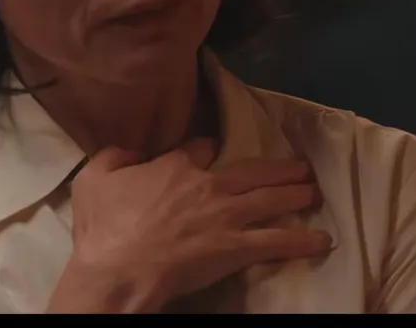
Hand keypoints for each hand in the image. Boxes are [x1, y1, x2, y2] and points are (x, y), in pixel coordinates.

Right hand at [47, 139, 330, 312]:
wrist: (120, 269)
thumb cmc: (105, 228)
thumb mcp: (94, 179)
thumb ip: (114, 157)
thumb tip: (131, 152)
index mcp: (175, 166)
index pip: (202, 147)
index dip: (209, 149)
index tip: (212, 153)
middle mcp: (208, 185)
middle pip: (251, 169)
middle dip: (277, 167)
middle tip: (298, 167)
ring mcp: (225, 216)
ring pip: (270, 198)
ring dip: (296, 194)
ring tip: (314, 191)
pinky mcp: (235, 248)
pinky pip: (276, 241)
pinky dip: (301, 240)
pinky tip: (321, 240)